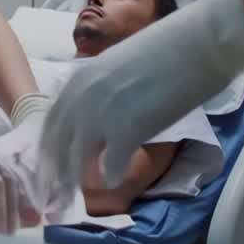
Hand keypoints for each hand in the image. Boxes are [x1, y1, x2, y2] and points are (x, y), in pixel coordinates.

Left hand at [38, 0, 243, 204]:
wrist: (195, 43)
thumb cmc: (162, 50)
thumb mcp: (114, 66)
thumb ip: (97, 91)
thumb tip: (94, 115)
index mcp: (78, 81)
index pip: (49, 125)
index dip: (47, 151)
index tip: (47, 170)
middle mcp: (83, 98)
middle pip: (58, 147)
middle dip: (54, 175)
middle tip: (55, 198)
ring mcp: (103, 113)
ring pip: (77, 159)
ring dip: (75, 183)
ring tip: (77, 200)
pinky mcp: (128, 128)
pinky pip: (111, 164)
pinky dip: (111, 176)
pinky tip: (114, 181)